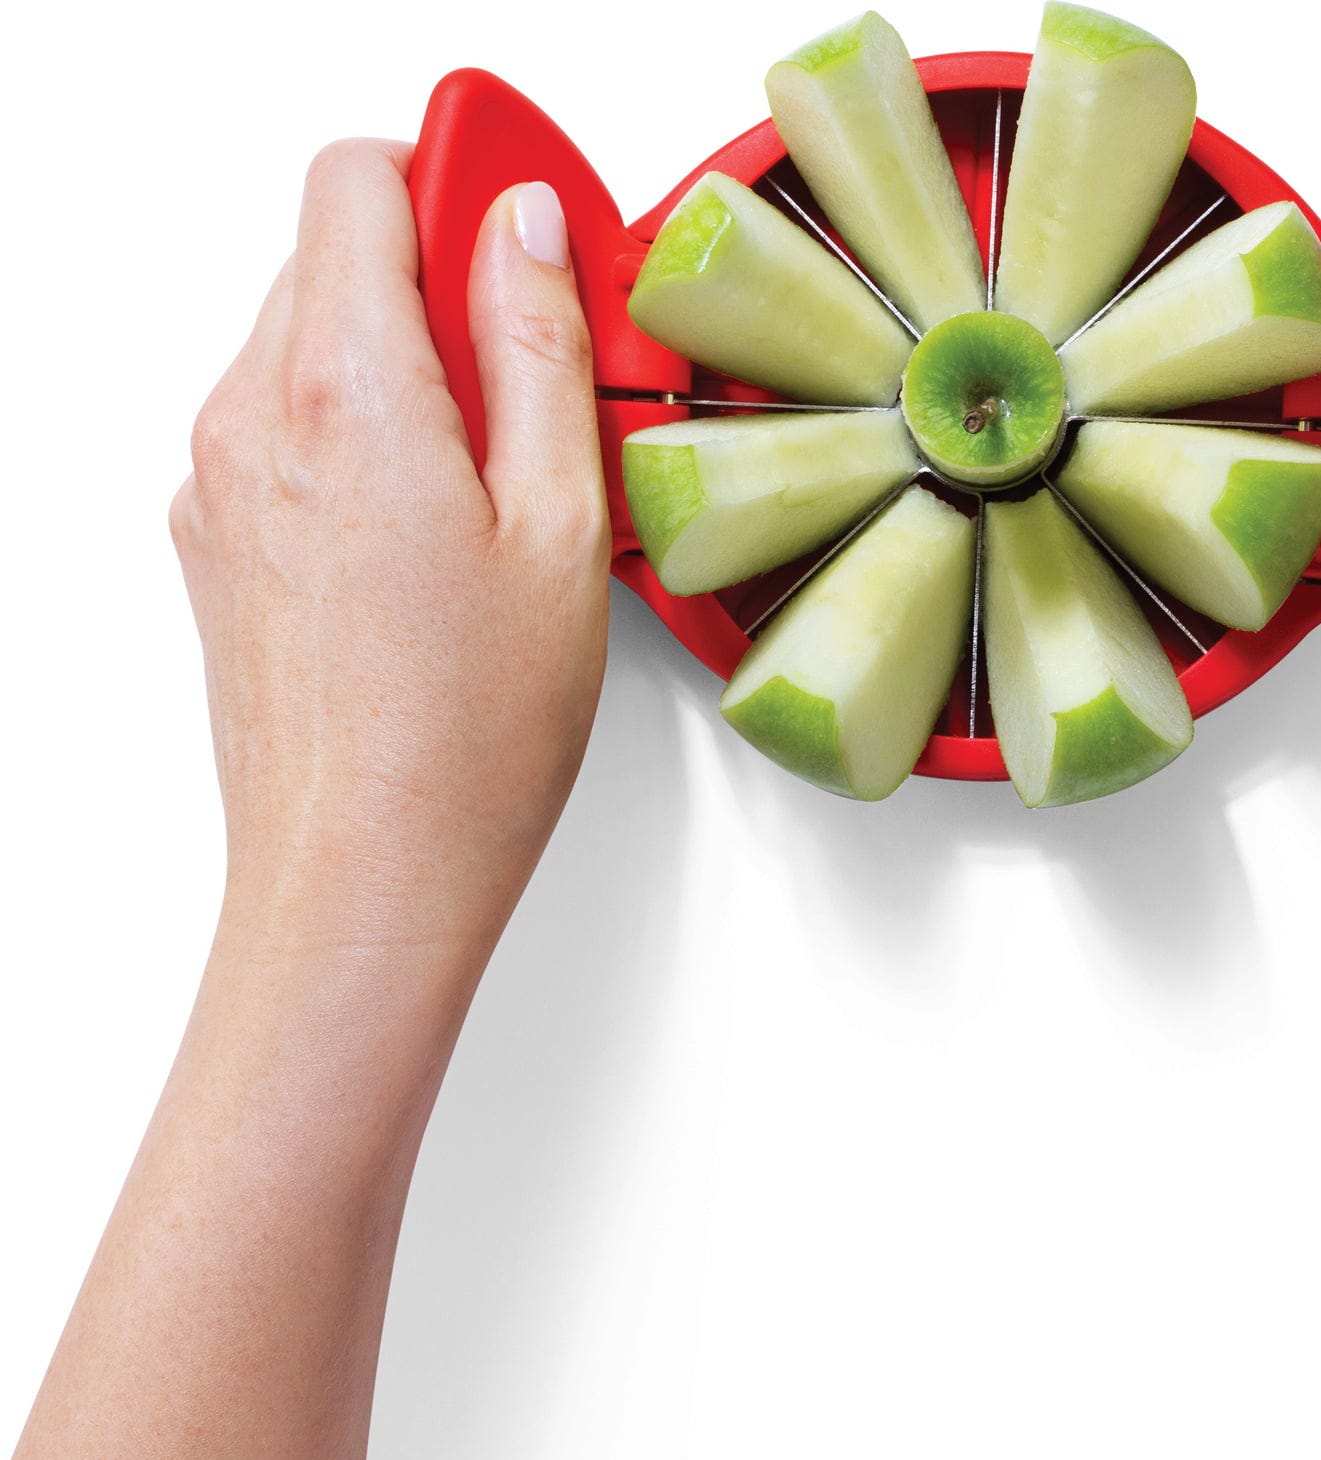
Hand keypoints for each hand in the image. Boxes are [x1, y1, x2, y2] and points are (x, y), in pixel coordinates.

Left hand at [5, 143, 608, 1459]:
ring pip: (309, 340)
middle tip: (539, 369)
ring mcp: (215, 481)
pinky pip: (284, 422)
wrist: (364, 878)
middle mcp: (249, 421)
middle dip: (440, 278)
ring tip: (495, 478)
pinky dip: (360, 430)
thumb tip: (525, 231)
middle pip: (332, 255)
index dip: (451, 173)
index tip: (524, 218)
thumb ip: (538, 348)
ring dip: (404, 361)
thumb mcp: (558, 524)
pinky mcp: (214, 535)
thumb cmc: (466, 737)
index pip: (357, 179)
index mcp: (343, 397)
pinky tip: (436, 530)